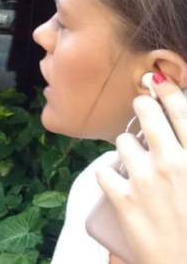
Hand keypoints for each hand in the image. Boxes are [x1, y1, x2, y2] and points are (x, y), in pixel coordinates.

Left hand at [96, 75, 186, 263]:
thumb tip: (180, 139)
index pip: (181, 110)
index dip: (167, 91)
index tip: (157, 82)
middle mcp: (174, 164)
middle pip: (147, 114)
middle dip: (142, 107)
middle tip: (142, 109)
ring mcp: (146, 181)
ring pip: (123, 142)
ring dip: (128, 147)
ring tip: (136, 159)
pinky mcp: (124, 201)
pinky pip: (104, 172)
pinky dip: (110, 175)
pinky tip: (118, 181)